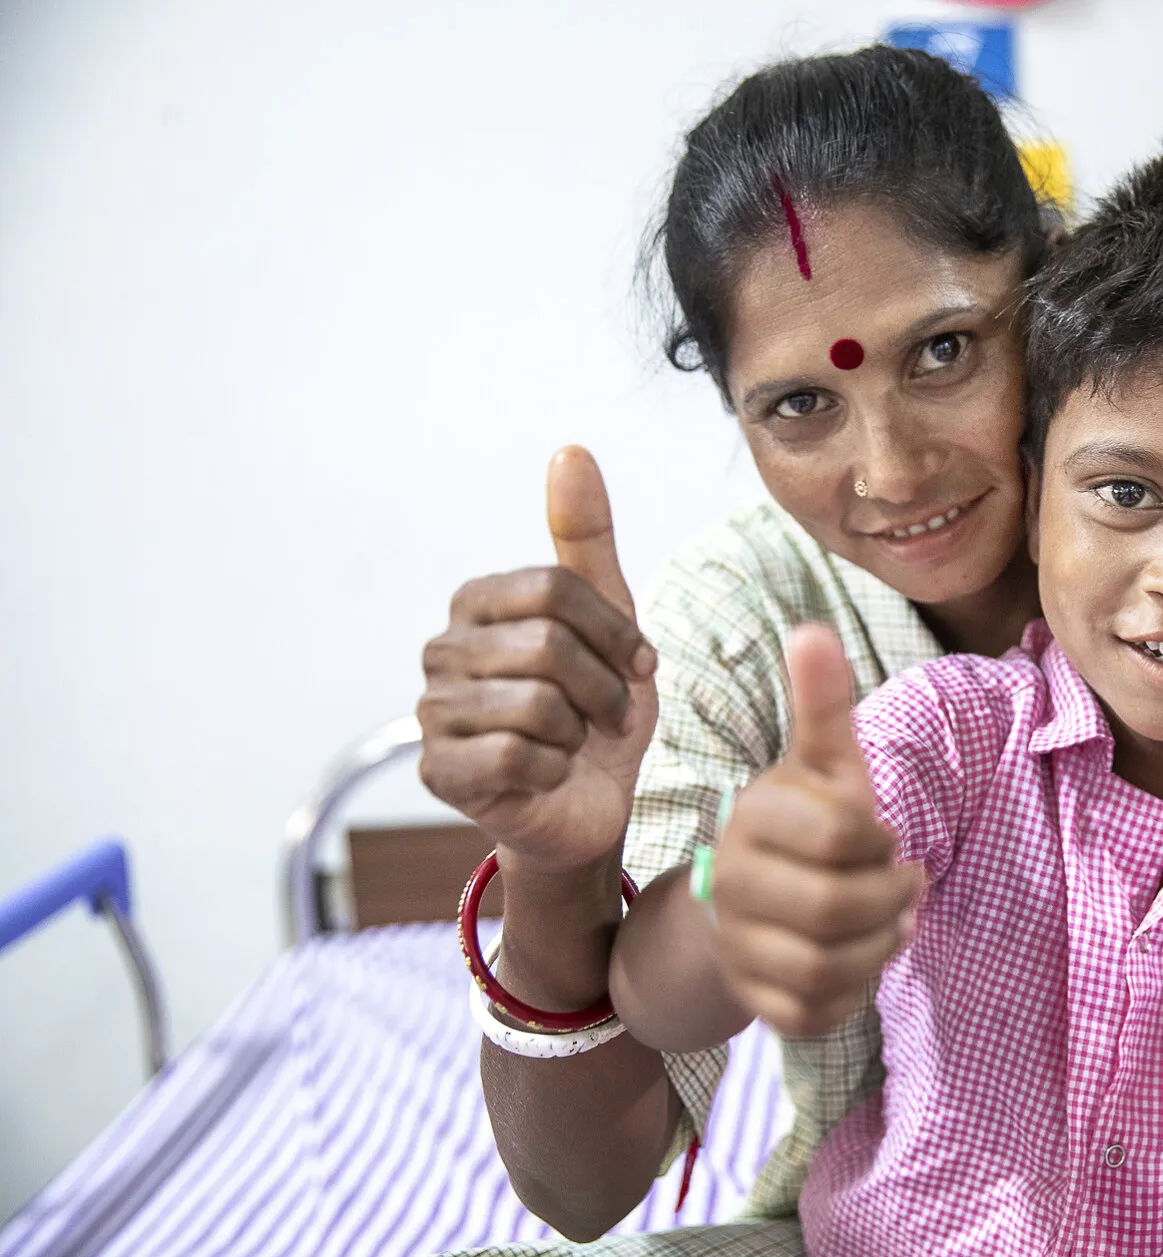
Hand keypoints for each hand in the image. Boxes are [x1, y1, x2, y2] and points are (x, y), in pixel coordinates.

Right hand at [417, 447, 658, 876]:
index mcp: (478, 603)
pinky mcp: (437, 770)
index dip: (614, 633)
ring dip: (581, 732)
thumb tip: (571, 450)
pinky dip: (555, 769)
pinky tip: (548, 774)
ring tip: (578, 743)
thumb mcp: (610, 620)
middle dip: (603, 688)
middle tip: (608, 715)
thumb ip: (586, 539)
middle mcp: (441, 649)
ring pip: (535, 704)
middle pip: (548, 646)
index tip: (637, 663)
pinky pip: (517, 755)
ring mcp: (431, 711)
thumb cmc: (596, 710)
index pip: (555, 589)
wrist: (590, 806)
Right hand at [710, 625, 923, 1037]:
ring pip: (830, 967)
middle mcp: (729, 883)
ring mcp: (736, 946)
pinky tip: (861, 960)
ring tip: (892, 923)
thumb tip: (811, 629)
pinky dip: (855, 991)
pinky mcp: (752, 1001)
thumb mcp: (821, 765)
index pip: (840, 834)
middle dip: (892, 899)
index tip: (884, 838)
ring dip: (882, 947)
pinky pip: (816, 1013)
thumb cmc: (802, 827)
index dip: (881, 841)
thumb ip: (822, 704)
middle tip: (907, 885)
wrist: (742, 906)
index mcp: (751, 818)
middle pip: (838, 907)